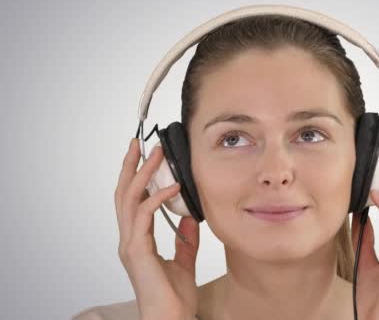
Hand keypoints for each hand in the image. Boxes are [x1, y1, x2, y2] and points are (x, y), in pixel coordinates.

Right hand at [114, 138, 200, 319]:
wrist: (170, 319)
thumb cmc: (173, 299)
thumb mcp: (184, 262)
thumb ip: (185, 240)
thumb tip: (188, 216)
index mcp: (137, 241)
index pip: (132, 201)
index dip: (136, 177)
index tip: (144, 156)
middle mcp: (129, 239)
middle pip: (124, 194)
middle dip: (132, 166)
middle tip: (142, 143)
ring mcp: (130, 244)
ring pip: (130, 199)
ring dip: (143, 174)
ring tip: (155, 154)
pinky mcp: (137, 251)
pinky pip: (144, 216)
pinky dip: (157, 198)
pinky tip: (172, 187)